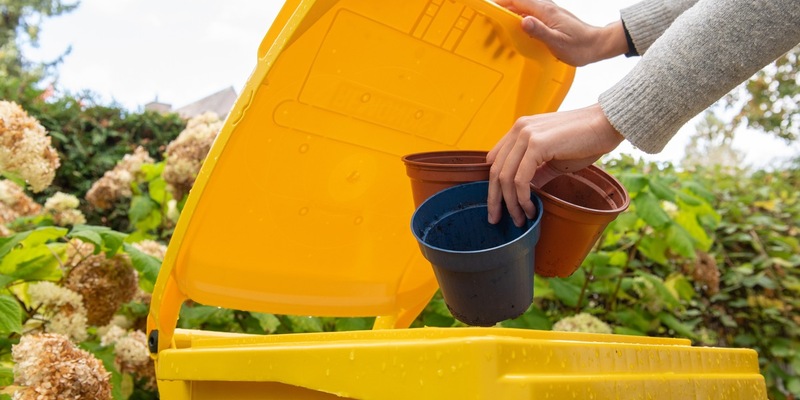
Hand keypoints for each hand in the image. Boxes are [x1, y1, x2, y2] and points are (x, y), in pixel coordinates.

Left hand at [487, 104, 623, 226]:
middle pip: (495, 171)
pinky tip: (531, 209)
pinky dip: (523, 198)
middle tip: (495, 219)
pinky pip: (521, 178)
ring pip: (505, 177)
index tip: (497, 205)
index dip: (493, 185)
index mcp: (520, 130)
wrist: (607, 124)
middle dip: (494, 199)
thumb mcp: (554, 159)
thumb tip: (525, 193)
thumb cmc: (585, 141)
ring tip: (520, 219)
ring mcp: (526, 134)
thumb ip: (536, 172)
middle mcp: (519, 129)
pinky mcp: (537, 144)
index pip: (495, 161)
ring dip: (510, 204)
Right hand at [494, 0, 628, 65]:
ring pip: (523, 6)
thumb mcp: (558, 43)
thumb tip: (523, 21)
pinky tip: (514, 25)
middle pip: (518, 1)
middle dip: (501, 6)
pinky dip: (518, 15)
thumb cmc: (580, 46)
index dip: (501, 1)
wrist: (596, 44)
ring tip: (496, 19)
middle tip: (486, 15)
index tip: (487, 5)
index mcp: (545, 11)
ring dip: (508, 10)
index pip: (518, 0)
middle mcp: (545, 7)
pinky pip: (529, 12)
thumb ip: (540, 32)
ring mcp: (548, 11)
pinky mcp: (549, 18)